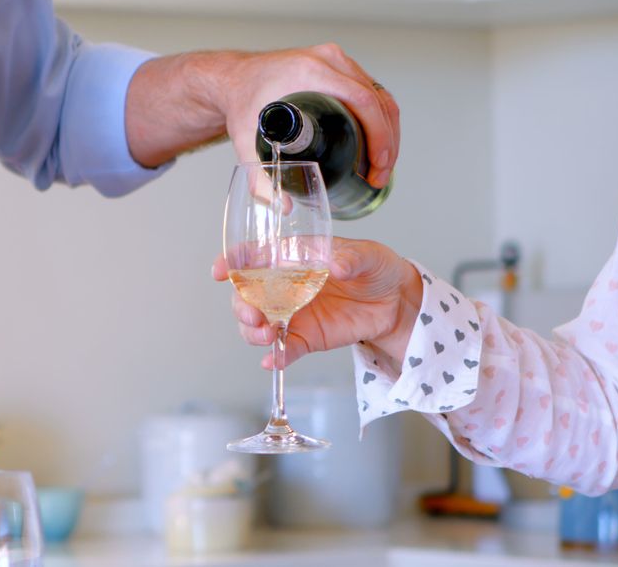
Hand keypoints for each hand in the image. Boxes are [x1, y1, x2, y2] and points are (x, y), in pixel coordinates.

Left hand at [125, 44, 399, 187]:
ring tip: (379, 167)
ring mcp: (337, 61)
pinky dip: (380, 118)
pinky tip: (377, 145)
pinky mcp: (340, 67)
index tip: (377, 165)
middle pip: (377, 99)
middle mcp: (329, 60)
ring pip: (380, 95)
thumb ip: (258, 176)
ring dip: (388, 132)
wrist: (234, 79)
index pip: (361, 100)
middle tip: (378, 175)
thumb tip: (281, 206)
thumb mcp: (244, 139)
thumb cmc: (240, 103)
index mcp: (310, 72)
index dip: (379, 135)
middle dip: (387, 142)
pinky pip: (371, 90)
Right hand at [212, 237, 421, 368]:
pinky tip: (272, 361)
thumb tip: (335, 264)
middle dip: (241, 306)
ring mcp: (292, 313)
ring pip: (256, 325)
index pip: (255, 257)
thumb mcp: (369, 255)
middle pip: (246, 295)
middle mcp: (284, 285)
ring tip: (268, 335)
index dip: (233, 262)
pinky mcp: (305, 338)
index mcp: (293, 257)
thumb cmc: (377, 269)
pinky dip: (275, 357)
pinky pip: (282, 349)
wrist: (397, 303)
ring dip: (253, 332)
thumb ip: (351, 258)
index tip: (220, 271)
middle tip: (255, 315)